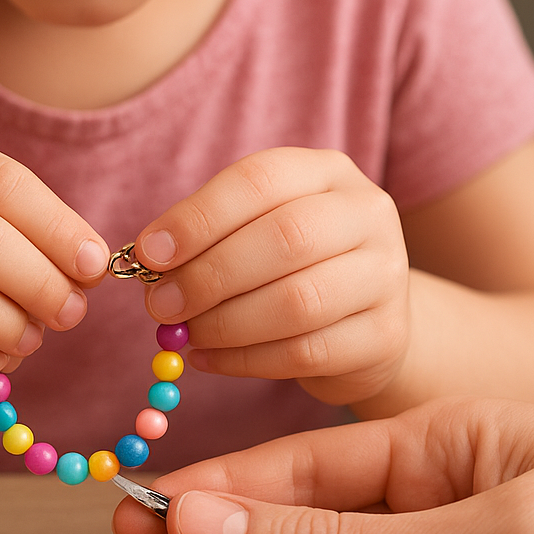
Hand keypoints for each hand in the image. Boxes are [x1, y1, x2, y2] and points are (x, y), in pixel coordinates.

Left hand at [132, 147, 409, 405]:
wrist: (366, 320)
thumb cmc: (291, 268)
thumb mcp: (254, 232)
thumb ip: (208, 239)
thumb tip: (149, 262)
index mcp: (327, 172)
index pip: (260, 180)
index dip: (199, 217)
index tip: (148, 253)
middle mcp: (368, 214)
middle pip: (284, 239)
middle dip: (209, 275)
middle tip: (159, 305)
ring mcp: (385, 276)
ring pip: (297, 303)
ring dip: (225, 324)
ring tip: (185, 335)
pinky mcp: (385, 337)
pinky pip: (304, 353)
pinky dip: (243, 361)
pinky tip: (208, 359)